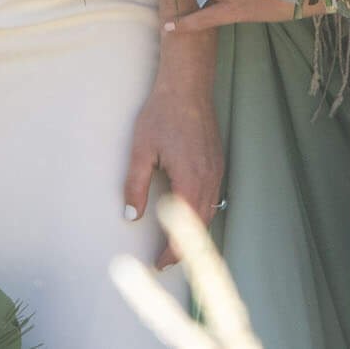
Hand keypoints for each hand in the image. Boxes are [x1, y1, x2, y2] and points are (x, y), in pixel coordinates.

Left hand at [123, 71, 221, 268]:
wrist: (188, 86)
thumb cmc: (162, 114)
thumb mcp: (141, 150)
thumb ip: (135, 185)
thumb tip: (131, 215)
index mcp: (190, 180)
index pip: (184, 229)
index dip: (171, 251)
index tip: (158, 263)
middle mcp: (209, 179)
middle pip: (201, 226)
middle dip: (183, 248)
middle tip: (164, 261)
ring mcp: (217, 171)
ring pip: (209, 213)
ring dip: (194, 233)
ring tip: (175, 244)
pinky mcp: (218, 163)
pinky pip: (213, 197)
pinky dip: (202, 214)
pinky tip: (188, 215)